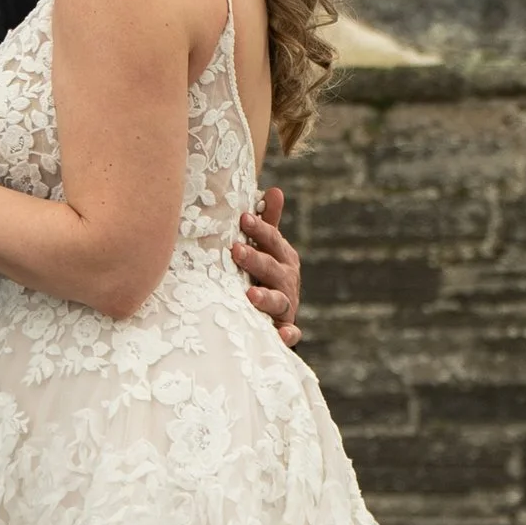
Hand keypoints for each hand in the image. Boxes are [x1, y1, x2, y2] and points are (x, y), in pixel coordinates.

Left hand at [232, 187, 301, 346]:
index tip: (242, 217)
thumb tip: (275, 189)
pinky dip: (286, 335)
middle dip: (256, 259)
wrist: (277, 314)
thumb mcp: (268, 248)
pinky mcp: (286, 329)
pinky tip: (279, 335)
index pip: (272, 239)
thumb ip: (268, 223)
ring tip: (250, 295)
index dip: (259, 229)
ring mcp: (288, 305)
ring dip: (266, 298)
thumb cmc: (266, 273)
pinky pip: (290, 334)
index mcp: (283, 257)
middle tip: (235, 250)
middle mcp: (287, 279)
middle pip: (273, 268)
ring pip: (279, 301)